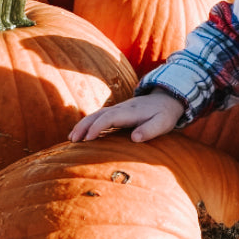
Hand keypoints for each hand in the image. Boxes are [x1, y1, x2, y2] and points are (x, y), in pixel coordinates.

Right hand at [68, 91, 183, 142]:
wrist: (166, 99)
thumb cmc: (164, 114)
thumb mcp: (163, 123)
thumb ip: (150, 130)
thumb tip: (135, 138)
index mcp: (130, 112)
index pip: (110, 117)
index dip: (98, 127)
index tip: (88, 139)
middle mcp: (121, 108)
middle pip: (98, 115)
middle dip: (84, 126)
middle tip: (72, 140)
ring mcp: (118, 109)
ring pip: (96, 115)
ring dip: (82, 125)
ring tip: (71, 138)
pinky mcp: (117, 112)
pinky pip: (99, 117)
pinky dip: (87, 124)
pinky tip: (80, 134)